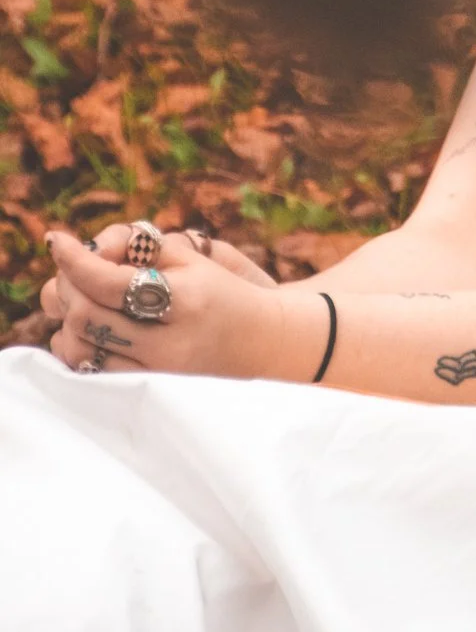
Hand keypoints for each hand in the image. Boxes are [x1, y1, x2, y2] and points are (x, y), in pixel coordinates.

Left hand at [43, 228, 290, 380]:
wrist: (262, 342)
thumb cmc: (221, 291)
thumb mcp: (191, 258)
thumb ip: (137, 247)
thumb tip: (83, 251)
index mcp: (184, 299)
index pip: (108, 282)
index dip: (74, 259)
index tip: (57, 239)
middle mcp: (168, 343)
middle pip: (86, 316)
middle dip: (69, 286)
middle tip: (73, 269)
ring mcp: (157, 374)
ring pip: (80, 350)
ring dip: (67, 320)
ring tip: (79, 298)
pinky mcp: (146, 392)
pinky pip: (88, 374)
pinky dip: (74, 348)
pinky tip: (86, 330)